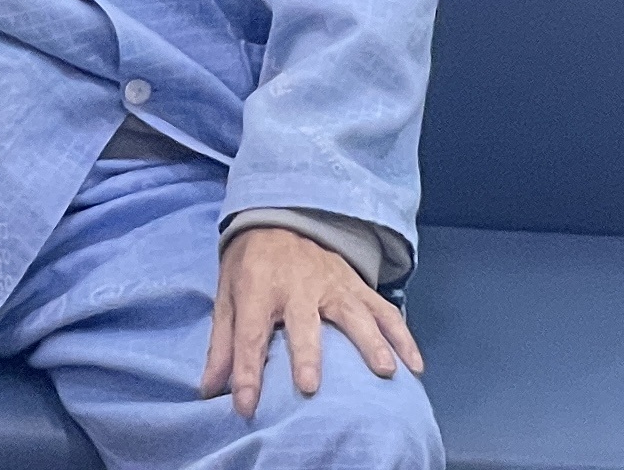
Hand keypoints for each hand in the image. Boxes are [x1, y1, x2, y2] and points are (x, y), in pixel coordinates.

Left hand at [199, 222, 420, 418]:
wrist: (279, 216)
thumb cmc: (250, 265)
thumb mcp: (226, 296)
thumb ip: (221, 344)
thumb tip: (208, 390)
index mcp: (258, 289)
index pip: (248, 335)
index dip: (246, 372)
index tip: (245, 407)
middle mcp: (296, 286)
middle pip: (302, 323)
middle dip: (306, 354)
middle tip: (310, 385)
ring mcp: (332, 283)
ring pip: (354, 313)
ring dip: (369, 341)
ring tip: (384, 371)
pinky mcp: (356, 284)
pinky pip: (383, 310)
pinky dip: (402, 336)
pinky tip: (414, 364)